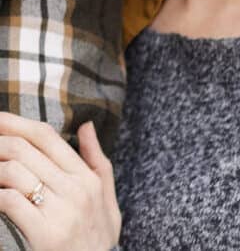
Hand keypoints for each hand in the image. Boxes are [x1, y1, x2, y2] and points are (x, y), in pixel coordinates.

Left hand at [0, 112, 120, 250]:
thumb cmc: (98, 241)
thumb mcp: (107, 200)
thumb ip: (97, 160)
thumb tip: (86, 125)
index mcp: (87, 177)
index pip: (47, 137)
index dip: (18, 123)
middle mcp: (76, 189)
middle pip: (26, 150)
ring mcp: (61, 212)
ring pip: (14, 172)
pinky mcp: (45, 234)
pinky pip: (10, 201)